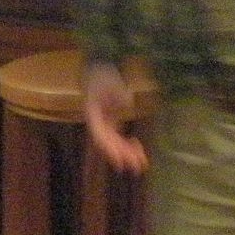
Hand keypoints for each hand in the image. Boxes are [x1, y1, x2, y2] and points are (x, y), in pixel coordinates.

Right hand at [84, 60, 147, 174]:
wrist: (99, 68)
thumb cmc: (103, 74)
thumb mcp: (110, 80)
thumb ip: (118, 92)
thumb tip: (126, 102)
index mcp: (92, 115)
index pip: (100, 136)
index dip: (109, 149)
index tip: (120, 161)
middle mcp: (97, 123)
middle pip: (108, 144)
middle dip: (122, 156)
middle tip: (138, 167)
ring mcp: (104, 124)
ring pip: (113, 144)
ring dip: (126, 154)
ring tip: (142, 163)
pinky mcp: (111, 122)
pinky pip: (118, 138)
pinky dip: (127, 144)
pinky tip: (138, 146)